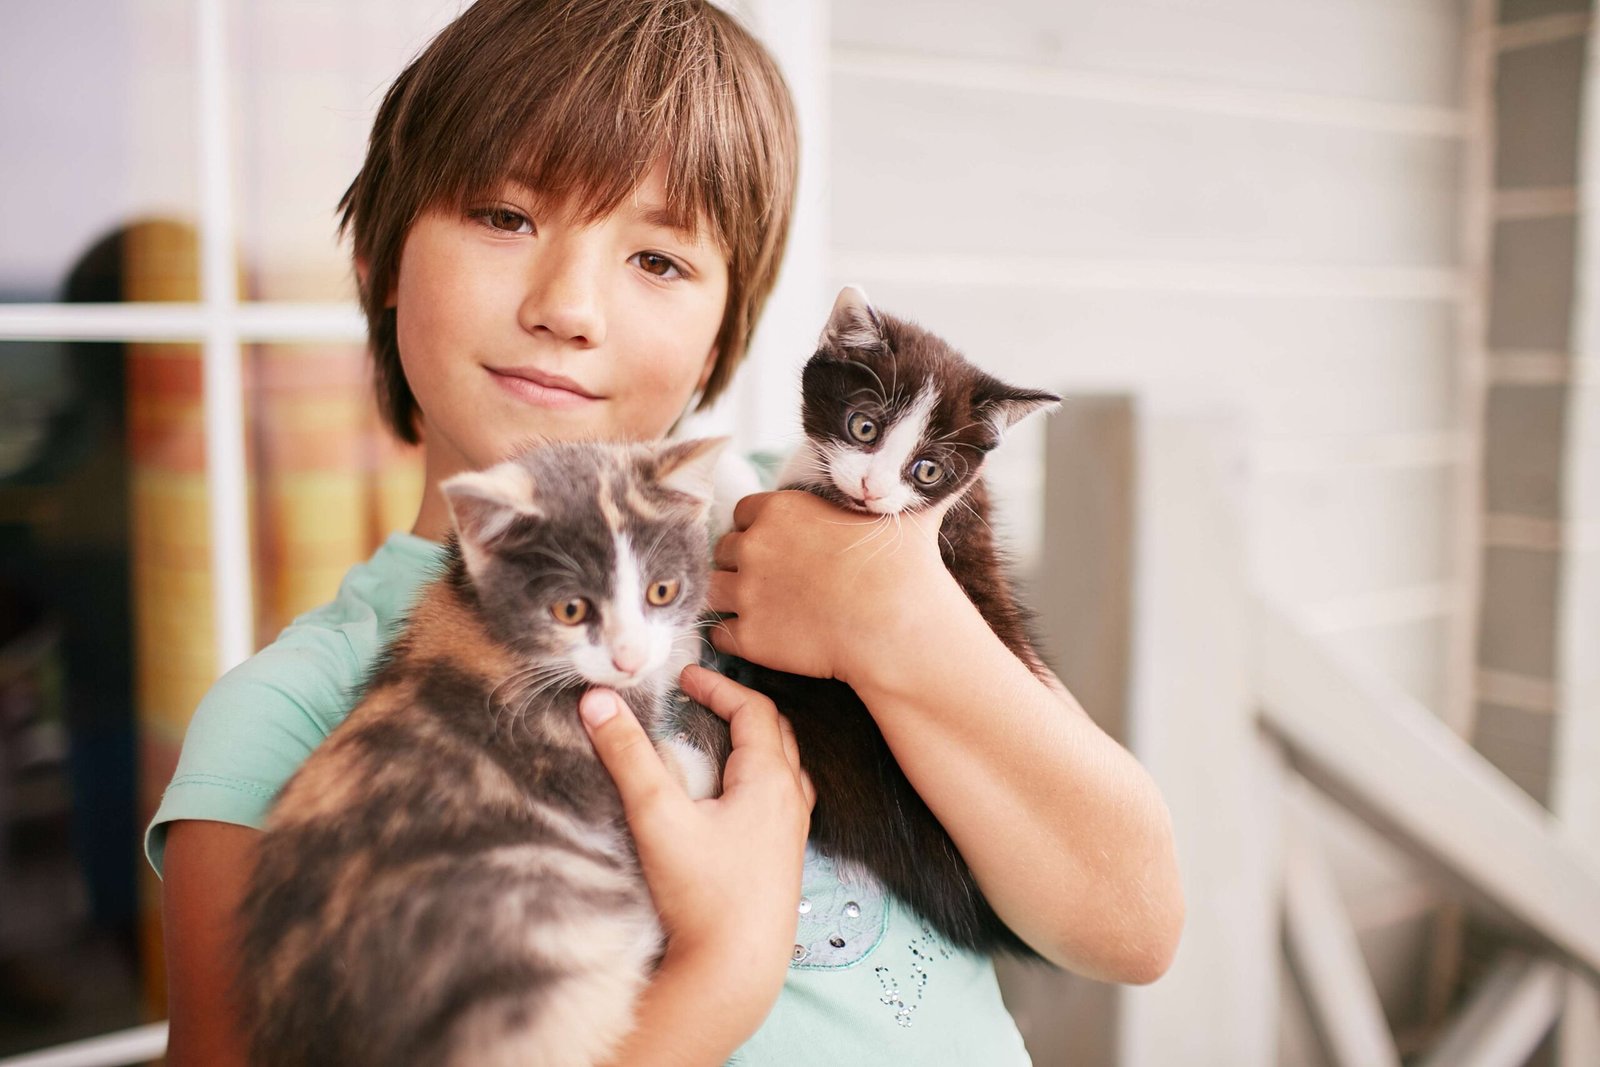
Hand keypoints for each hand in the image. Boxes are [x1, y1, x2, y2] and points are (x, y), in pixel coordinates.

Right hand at [578, 665, 813, 1035]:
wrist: (736, 971)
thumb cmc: (705, 895)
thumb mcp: (658, 817)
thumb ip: (628, 756)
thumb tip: (599, 702)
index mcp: (770, 780)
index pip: (754, 709)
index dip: (719, 686)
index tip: (686, 678)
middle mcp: (791, 801)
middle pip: (775, 734)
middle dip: (739, 708)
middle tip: (701, 700)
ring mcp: (792, 834)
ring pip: (782, 768)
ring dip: (754, 744)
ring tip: (717, 740)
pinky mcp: (783, 862)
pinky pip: (781, 801)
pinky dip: (759, 779)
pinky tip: (731, 799)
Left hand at [705, 490, 960, 684]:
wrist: (898, 626)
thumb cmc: (905, 568)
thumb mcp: (906, 512)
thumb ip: (907, 487)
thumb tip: (964, 455)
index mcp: (780, 510)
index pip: (745, 512)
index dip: (759, 529)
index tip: (780, 545)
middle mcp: (754, 546)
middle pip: (726, 549)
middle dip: (744, 562)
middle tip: (772, 579)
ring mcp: (747, 592)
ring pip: (713, 589)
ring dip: (732, 597)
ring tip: (761, 608)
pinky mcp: (749, 636)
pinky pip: (721, 634)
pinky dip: (736, 637)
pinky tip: (763, 637)